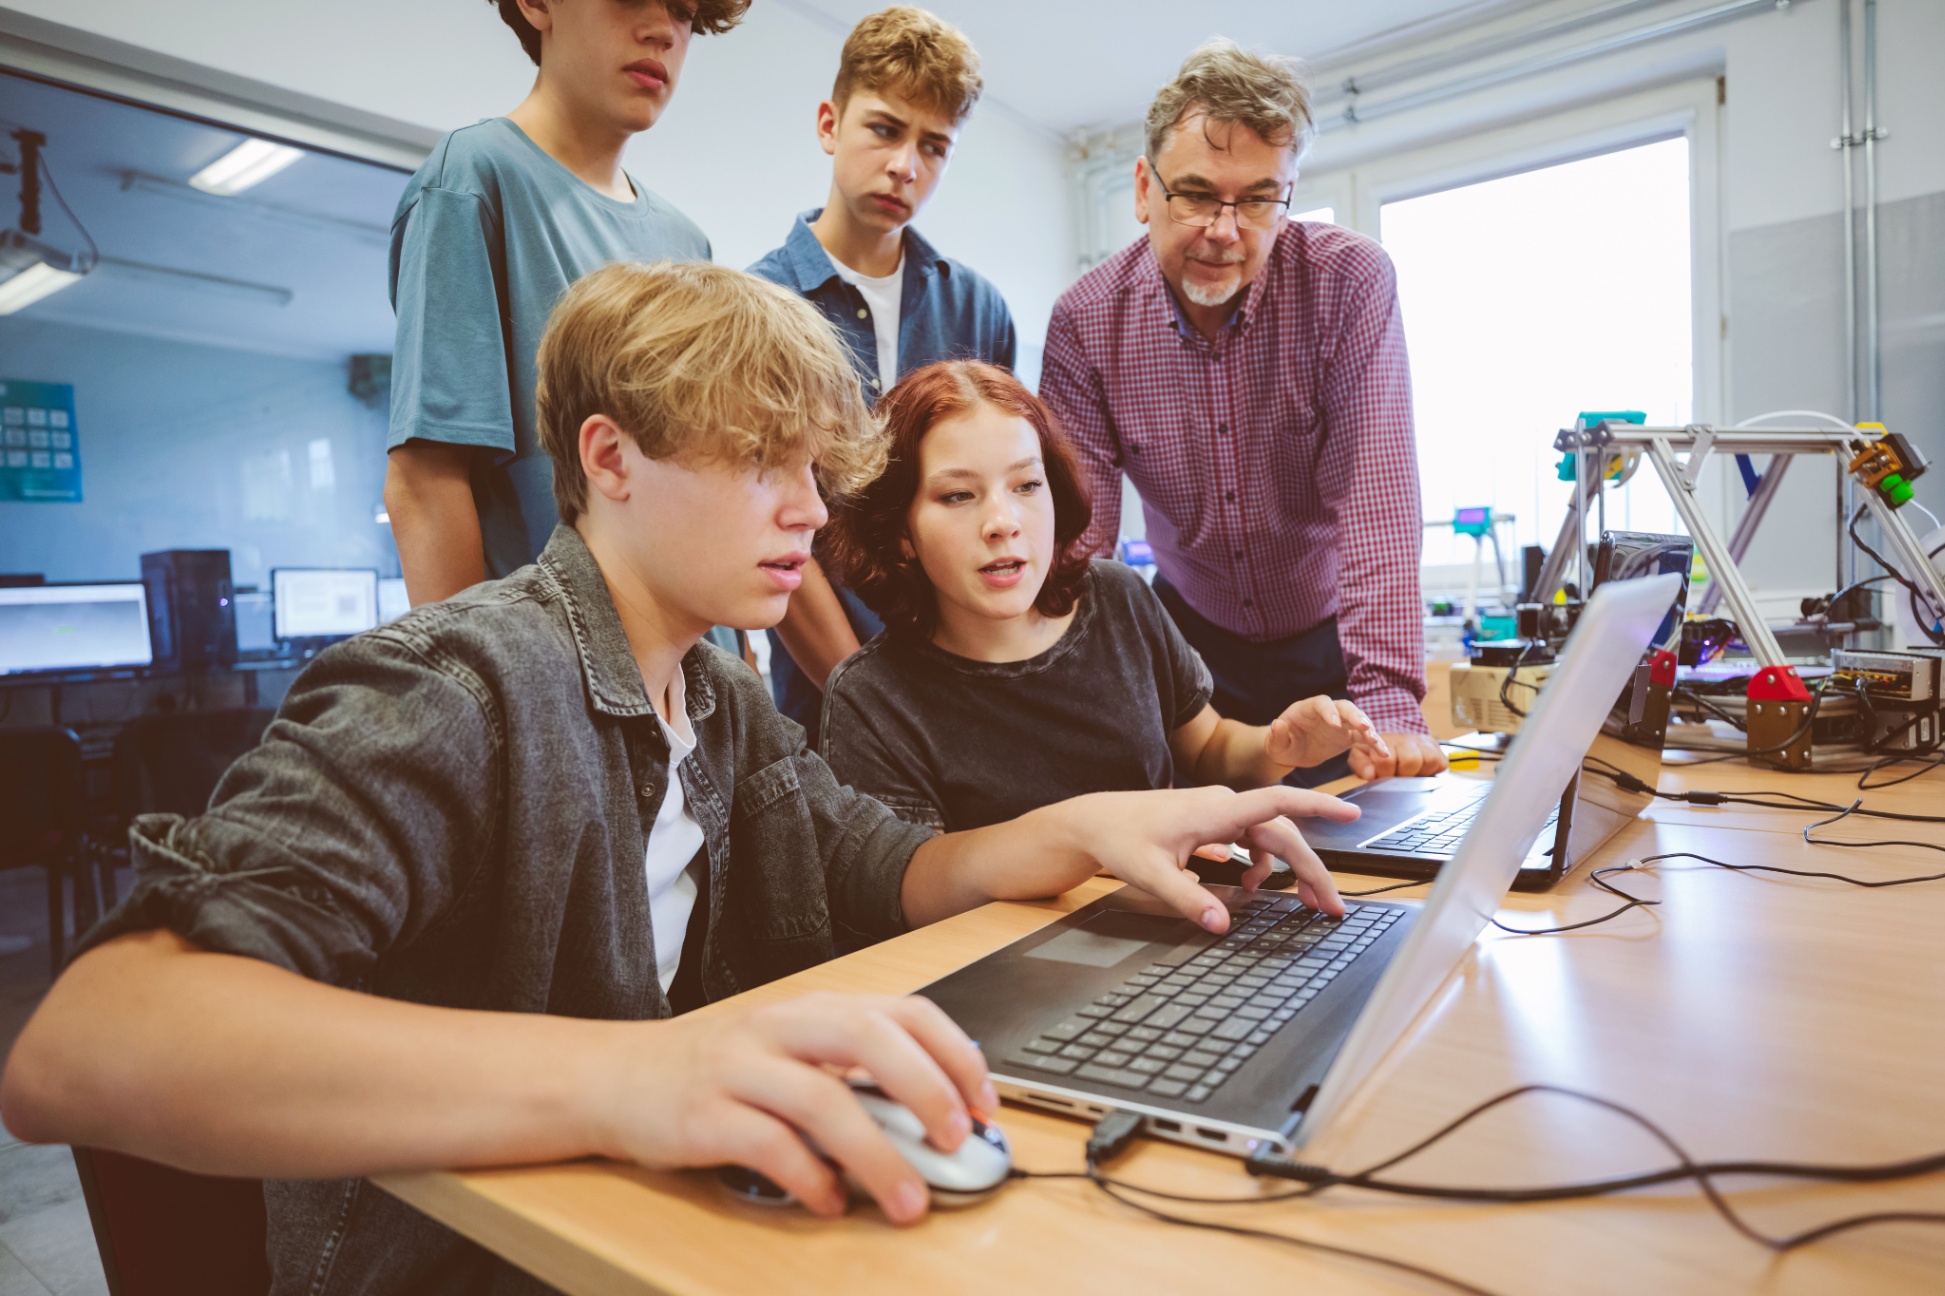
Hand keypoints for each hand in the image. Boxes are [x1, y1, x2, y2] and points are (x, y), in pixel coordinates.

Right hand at [594, 993, 995, 1224]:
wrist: (614, 1078)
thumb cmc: (717, 1072)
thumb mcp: (791, 1054)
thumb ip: (853, 1075)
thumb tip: (935, 1118)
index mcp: (814, 1009)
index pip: (903, 1012)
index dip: (954, 1055)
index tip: (985, 1105)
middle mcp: (780, 1028)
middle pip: (869, 1039)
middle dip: (926, 1090)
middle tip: (957, 1141)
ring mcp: (738, 1068)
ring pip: (822, 1099)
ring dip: (877, 1155)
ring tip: (907, 1199)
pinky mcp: (702, 1115)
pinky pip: (767, 1145)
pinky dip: (809, 1178)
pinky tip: (829, 1202)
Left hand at [1058, 786, 1359, 929]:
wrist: (1094, 822)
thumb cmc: (1121, 839)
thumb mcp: (1151, 874)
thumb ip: (1188, 900)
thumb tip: (1221, 925)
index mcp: (1217, 810)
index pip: (1279, 801)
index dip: (1319, 805)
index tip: (1353, 812)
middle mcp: (1224, 806)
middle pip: (1284, 833)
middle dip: (1311, 870)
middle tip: (1330, 907)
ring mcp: (1220, 812)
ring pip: (1270, 838)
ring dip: (1289, 868)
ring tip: (1303, 902)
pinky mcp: (1213, 822)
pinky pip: (1252, 840)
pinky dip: (1261, 863)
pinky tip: (1252, 885)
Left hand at [1265, 696, 1389, 771]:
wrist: (1291, 752)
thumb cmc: (1281, 745)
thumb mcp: (1274, 744)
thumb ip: (1277, 735)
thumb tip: (1278, 724)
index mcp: (1307, 709)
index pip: (1321, 704)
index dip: (1329, 711)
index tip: (1335, 724)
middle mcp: (1327, 712)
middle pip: (1345, 707)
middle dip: (1356, 716)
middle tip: (1365, 727)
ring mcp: (1340, 723)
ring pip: (1358, 721)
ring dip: (1370, 730)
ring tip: (1377, 743)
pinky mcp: (1348, 736)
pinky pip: (1364, 737)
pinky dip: (1374, 744)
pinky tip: (1383, 753)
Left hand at [1350, 731, 1448, 780]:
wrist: (1390, 740)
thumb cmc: (1374, 752)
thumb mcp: (1361, 756)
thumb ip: (1362, 765)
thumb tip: (1370, 774)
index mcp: (1386, 740)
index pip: (1387, 760)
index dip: (1385, 773)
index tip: (1383, 776)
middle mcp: (1407, 739)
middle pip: (1412, 760)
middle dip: (1404, 773)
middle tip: (1398, 775)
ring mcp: (1424, 742)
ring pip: (1431, 759)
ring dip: (1420, 772)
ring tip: (1410, 774)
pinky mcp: (1436, 748)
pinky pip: (1442, 762)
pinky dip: (1433, 770)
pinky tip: (1421, 771)